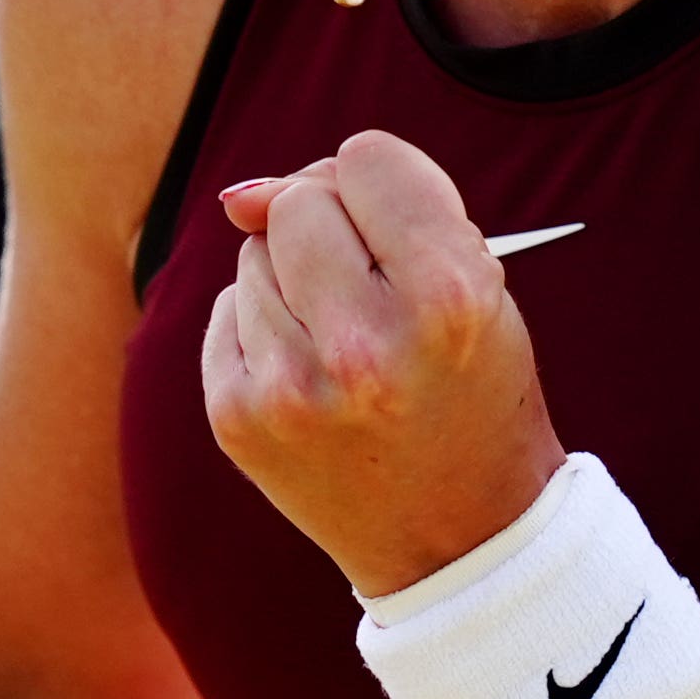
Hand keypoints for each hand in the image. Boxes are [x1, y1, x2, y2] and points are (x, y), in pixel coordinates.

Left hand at [204, 129, 566, 595]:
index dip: (384, 185)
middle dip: (332, 228)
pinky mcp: (238, 420)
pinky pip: (225, 313)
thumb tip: (240, 197)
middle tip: (373, 288)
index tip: (400, 227)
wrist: (460, 539)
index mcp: (448, 300)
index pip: (367, 159)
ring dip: (295, 282)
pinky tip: (312, 377)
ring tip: (348, 346)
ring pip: (254, 256)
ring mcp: (293, 388)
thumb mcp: (474, 288)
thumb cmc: (470, 391)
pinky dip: (263, 330)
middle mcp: (365, 346)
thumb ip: (378, 211)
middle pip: (298, 202)